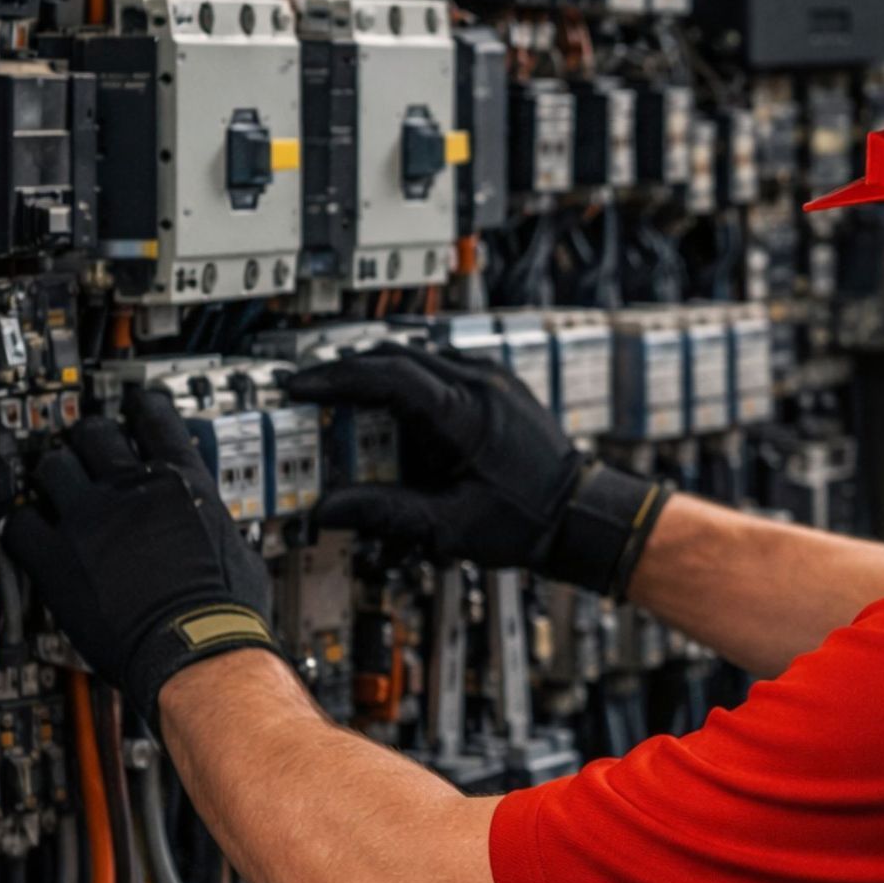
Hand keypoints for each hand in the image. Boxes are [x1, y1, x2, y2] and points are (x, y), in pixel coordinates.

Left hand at [4, 391, 277, 724]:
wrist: (198, 650)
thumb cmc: (225, 613)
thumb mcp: (235, 543)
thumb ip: (207, 517)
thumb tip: (207, 519)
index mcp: (181, 481)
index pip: (154, 417)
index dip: (139, 406)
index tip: (132, 407)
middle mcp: (131, 489)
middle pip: (94, 433)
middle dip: (89, 441)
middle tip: (87, 454)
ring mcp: (89, 520)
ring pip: (51, 467)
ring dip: (53, 477)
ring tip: (54, 491)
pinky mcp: (55, 557)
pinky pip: (18, 523)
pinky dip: (21, 526)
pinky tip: (29, 534)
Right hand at [284, 342, 669, 594]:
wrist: (582, 513)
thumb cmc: (527, 522)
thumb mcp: (449, 528)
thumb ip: (385, 513)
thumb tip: (328, 510)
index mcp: (466, 415)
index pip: (388, 375)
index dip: (337, 378)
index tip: (302, 387)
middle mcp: (480, 384)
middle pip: (396, 355)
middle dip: (348, 372)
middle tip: (313, 396)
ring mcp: (492, 378)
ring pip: (419, 355)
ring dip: (379, 374)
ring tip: (347, 406)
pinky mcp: (498, 384)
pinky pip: (442, 366)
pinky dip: (410, 381)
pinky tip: (396, 413)